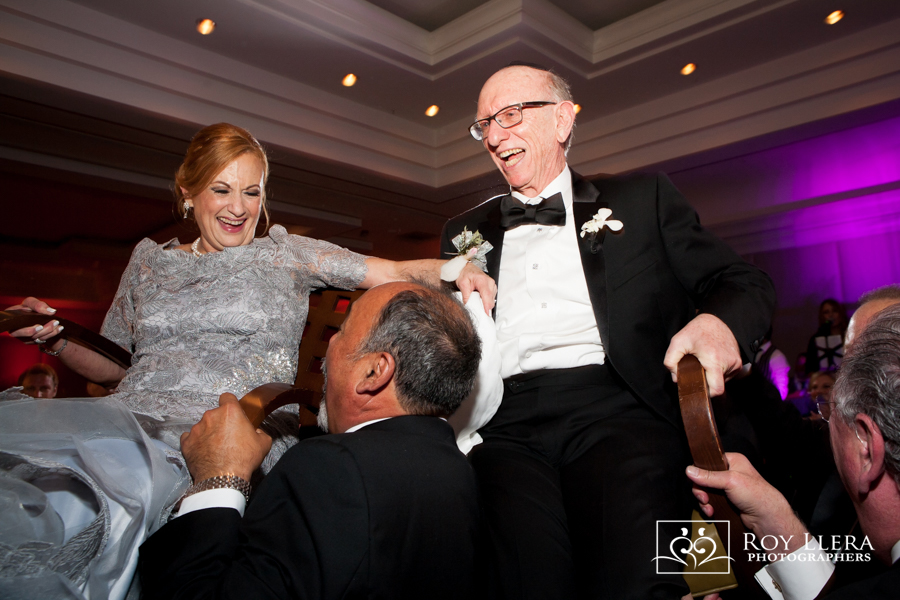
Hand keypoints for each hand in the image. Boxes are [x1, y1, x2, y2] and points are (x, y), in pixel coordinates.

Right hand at [6, 297, 63, 345]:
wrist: (37, 317)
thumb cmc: (31, 308)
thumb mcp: (32, 303)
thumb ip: (38, 305)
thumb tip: (51, 311)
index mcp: (12, 319)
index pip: (16, 327)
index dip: (27, 330)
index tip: (40, 326)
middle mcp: (14, 330)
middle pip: (28, 335)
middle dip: (42, 331)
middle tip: (54, 323)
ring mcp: (22, 337)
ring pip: (36, 338)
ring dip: (49, 332)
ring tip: (59, 325)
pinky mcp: (30, 341)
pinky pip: (41, 340)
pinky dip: (52, 334)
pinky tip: (59, 329)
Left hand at [180, 393, 272, 481]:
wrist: (223, 478)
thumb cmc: (243, 459)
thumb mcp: (264, 443)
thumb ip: (259, 431)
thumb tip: (256, 432)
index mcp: (230, 411)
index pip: (227, 397)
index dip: (230, 404)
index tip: (233, 414)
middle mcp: (211, 416)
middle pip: (215, 414)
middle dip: (220, 423)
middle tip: (228, 437)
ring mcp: (196, 429)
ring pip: (202, 426)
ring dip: (208, 433)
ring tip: (215, 448)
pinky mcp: (186, 442)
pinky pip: (189, 438)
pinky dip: (195, 443)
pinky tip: (203, 451)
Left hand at [456, 262, 496, 313]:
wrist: (467, 268)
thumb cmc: (465, 274)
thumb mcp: (462, 283)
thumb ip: (465, 294)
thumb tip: (467, 304)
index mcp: (482, 280)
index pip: (487, 295)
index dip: (487, 305)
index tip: (486, 313)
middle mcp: (490, 282)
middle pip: (491, 299)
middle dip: (485, 306)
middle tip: (478, 310)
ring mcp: (492, 285)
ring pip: (492, 299)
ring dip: (486, 303)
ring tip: (477, 302)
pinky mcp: (492, 287)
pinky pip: (492, 297)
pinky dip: (487, 300)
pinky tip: (480, 299)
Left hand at [663, 313, 741, 396]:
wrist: (716, 320)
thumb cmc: (696, 331)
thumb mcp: (677, 342)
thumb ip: (671, 361)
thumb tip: (676, 378)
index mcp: (713, 360)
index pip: (717, 389)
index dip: (707, 393)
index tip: (698, 388)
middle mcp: (728, 362)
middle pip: (718, 385)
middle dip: (707, 383)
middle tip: (697, 371)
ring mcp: (735, 363)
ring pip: (723, 381)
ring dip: (712, 376)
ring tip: (705, 363)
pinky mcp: (738, 362)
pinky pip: (727, 375)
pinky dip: (719, 372)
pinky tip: (712, 361)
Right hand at [685, 453, 807, 553]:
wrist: (766, 517)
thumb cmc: (756, 495)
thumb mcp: (730, 481)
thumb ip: (708, 476)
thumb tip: (690, 470)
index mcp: (732, 461)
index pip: (708, 461)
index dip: (700, 472)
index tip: (697, 481)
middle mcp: (730, 472)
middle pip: (704, 477)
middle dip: (701, 490)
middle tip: (703, 497)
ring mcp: (728, 486)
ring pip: (706, 490)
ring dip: (704, 500)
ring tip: (708, 507)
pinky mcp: (727, 499)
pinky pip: (711, 500)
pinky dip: (708, 506)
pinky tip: (711, 511)